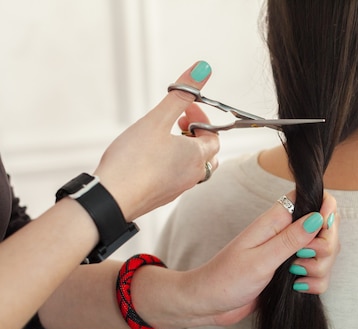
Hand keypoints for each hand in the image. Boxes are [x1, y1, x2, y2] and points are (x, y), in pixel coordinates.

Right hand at [93, 61, 218, 220]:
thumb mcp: (157, 119)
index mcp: (196, 156)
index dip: (203, 119)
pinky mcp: (162, 197)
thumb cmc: (133, 160)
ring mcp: (178, 189)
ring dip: (187, 151)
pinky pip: (178, 180)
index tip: (186, 108)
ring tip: (166, 140)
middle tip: (180, 123)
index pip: (215, 136)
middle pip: (209, 154)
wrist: (112, 199)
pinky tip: (152, 160)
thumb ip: (180, 95)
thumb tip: (202, 69)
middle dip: (198, 135)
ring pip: (194, 169)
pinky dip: (173, 166)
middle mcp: (192, 175)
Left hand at [181, 191, 338, 326]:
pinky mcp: (292, 271)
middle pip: (326, 227)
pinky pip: (319, 273)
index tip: (322, 232)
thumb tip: (318, 216)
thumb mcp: (261, 260)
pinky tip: (299, 288)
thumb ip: (291, 238)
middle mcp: (286, 233)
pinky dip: (316, 282)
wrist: (209, 304)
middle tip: (301, 261)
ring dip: (320, 268)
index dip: (326, 210)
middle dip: (326, 248)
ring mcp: (290, 252)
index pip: (312, 199)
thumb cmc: (226, 279)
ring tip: (297, 277)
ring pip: (326, 253)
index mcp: (276, 221)